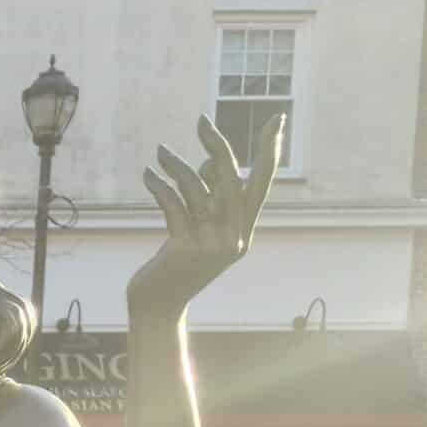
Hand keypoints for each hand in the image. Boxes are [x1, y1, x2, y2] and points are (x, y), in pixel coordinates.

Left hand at [128, 114, 280, 318]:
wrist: (159, 307)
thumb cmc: (176, 266)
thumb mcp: (199, 232)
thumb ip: (209, 201)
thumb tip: (208, 164)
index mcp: (243, 231)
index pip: (262, 183)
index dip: (269, 151)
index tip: (277, 119)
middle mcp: (234, 237)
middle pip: (230, 179)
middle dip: (217, 146)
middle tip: (201, 120)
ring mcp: (212, 244)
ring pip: (197, 189)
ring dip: (176, 165)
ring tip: (161, 152)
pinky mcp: (186, 248)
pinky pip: (174, 204)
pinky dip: (159, 185)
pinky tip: (148, 175)